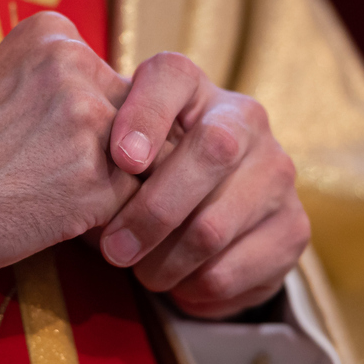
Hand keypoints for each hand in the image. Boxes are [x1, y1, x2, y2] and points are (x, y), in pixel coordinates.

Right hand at [0, 12, 136, 281]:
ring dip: (107, 192)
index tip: (41, 144)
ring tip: (47, 202)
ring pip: (139, 166)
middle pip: (137, 121)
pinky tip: (49, 221)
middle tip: (51, 181)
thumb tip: (102, 104)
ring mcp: (87, 121)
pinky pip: (130, 206)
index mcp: (52, 34)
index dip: (88, 125)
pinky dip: (101, 223)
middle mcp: (75, 65)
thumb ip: (49, 83)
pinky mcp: (94, 181)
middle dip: (109, 156)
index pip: (113, 83)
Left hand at [99, 52, 309, 318]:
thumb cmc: (139, 177)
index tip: (120, 159)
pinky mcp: (293, 228)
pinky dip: (193, 288)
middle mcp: (245, 119)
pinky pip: (232, 270)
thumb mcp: (113, 154)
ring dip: (165, 262)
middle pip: (211, 152)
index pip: (171, 75)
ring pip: (215, 225)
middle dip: (152, 211)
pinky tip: (177, 286)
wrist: (205, 219)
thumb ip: (95, 148)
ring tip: (140, 271)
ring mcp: (276, 172)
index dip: (146, 114)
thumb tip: (71, 174)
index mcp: (192, 89)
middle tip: (113, 249)